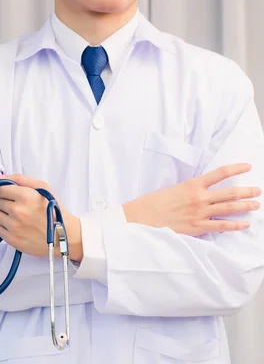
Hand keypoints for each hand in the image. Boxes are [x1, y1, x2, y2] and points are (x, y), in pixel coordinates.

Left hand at [0, 174, 81, 259]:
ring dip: (2, 214)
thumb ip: (20, 179)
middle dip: (5, 202)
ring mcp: (14, 226)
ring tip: (16, 216)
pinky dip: (3, 226)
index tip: (9, 194)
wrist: (63, 235)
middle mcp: (18, 211)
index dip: (4, 191)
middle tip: (18, 206)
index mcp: (25, 196)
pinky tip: (15, 226)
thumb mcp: (43, 188)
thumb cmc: (54, 210)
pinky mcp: (12, 239)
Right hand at [123, 163, 261, 235]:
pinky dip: (235, 225)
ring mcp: (199, 213)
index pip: (220, 173)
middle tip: (258, 191)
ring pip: (229, 208)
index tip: (247, 167)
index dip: (236, 169)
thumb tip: (202, 193)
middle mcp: (199, 198)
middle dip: (247, 191)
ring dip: (245, 206)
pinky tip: (245, 224)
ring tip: (256, 205)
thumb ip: (189, 191)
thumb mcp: (172, 189)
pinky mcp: (197, 227)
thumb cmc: (153, 202)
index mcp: (192, 185)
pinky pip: (221, 226)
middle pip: (230, 192)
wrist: (141, 216)